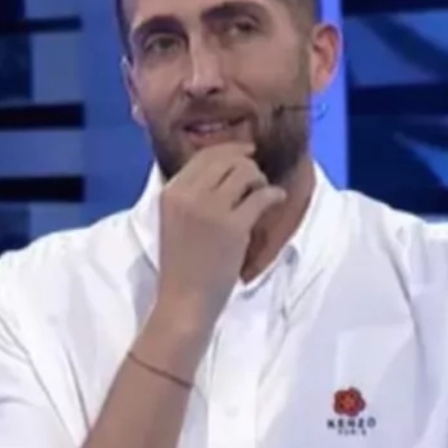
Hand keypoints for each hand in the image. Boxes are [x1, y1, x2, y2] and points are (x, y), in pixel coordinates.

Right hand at [155, 142, 286, 327]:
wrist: (184, 299)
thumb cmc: (180, 264)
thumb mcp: (173, 219)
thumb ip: (191, 194)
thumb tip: (223, 168)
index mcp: (170, 192)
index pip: (203, 156)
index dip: (229, 149)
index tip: (246, 151)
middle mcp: (188, 195)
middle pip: (226, 160)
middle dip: (246, 163)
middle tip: (256, 177)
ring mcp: (211, 209)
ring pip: (245, 173)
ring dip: (259, 179)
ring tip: (262, 192)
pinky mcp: (233, 227)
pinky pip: (261, 197)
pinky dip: (273, 194)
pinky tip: (277, 199)